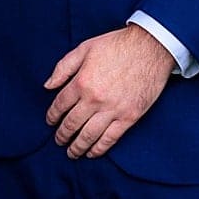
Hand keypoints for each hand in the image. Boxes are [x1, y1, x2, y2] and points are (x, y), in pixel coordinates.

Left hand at [44, 25, 173, 158]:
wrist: (150, 48)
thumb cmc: (116, 46)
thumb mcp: (83, 49)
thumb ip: (63, 68)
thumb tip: (48, 86)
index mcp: (81, 82)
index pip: (60, 105)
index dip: (52, 116)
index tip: (50, 122)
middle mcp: (94, 99)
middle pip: (72, 123)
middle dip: (62, 135)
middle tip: (58, 141)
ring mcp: (113, 110)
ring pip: (89, 135)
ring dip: (77, 146)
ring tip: (71, 153)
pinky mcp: (130, 117)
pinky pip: (111, 138)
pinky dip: (100, 148)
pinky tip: (92, 153)